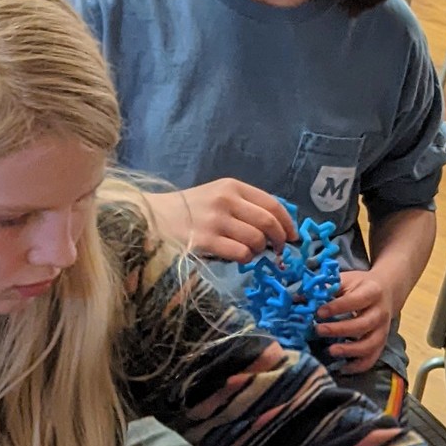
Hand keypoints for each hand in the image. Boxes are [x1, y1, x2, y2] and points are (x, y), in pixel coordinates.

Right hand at [148, 180, 293, 263]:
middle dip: (279, 240)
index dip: (288, 223)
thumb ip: (245, 206)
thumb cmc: (189, 210)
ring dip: (258, 251)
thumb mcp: (217, 197)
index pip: (272, 203)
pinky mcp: (206, 241)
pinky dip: (244, 259)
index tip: (293, 236)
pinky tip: (235, 256)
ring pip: (256, 240)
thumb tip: (279, 229)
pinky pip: (241, 254)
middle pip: (268, 222)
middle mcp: (225, 200)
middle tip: (277, 250)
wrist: (152, 218)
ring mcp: (215, 220)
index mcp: (231, 186)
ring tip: (247, 251)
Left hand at [315, 267, 393, 371]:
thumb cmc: (360, 286)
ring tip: (331, 351)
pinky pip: (372, 359)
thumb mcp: (346, 281)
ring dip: (350, 350)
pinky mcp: (381, 343)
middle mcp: (380, 312)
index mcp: (372, 292)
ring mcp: (382, 330)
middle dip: (339, 329)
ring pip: (370, 344)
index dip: (337, 307)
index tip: (319, 312)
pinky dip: (358, 366)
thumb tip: (296, 298)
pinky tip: (343, 368)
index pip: (356, 301)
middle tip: (318, 330)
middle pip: (363, 324)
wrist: (386, 291)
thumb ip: (325, 289)